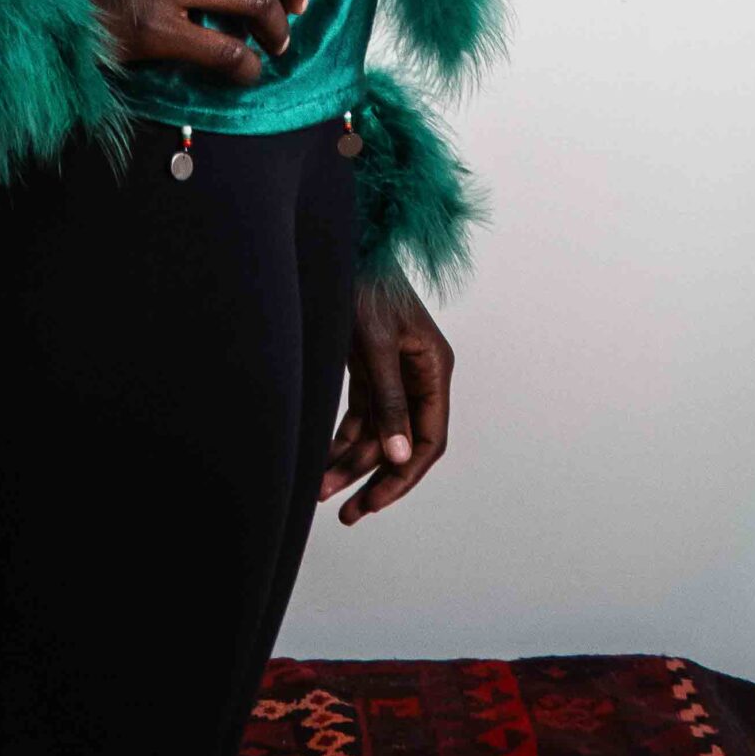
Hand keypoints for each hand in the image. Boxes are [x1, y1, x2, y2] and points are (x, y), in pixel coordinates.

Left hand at [318, 269, 452, 523]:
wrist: (342, 243)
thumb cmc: (365, 284)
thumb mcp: (376, 344)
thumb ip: (388, 401)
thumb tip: (398, 456)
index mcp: (434, 370)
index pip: (429, 440)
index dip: (403, 476)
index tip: (374, 502)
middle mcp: (418, 376)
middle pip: (401, 443)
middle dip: (373, 478)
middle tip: (347, 512)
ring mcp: (393, 372)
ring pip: (377, 432)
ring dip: (351, 462)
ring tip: (320, 491)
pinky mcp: (368, 367)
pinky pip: (360, 415)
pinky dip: (342, 438)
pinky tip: (323, 460)